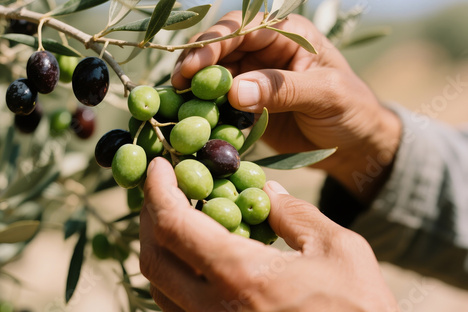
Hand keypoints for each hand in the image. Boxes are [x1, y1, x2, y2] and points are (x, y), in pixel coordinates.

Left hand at [139, 157, 397, 311]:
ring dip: (160, 248)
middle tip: (166, 190)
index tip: (159, 166)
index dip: (158, 190)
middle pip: (152, 258)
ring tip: (178, 219)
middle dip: (151, 217)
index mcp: (240, 277)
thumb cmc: (361, 311)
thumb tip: (267, 192)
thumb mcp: (338, 250)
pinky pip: (180, 310)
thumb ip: (296, 215)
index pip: (174, 226)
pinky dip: (176, 277)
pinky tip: (198, 261)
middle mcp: (213, 310)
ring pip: (160, 289)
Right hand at [171, 11, 401, 201]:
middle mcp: (266, 50)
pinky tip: (191, 115)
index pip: (244, 28)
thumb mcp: (327, 95)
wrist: (353, 143)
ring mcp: (254, 77)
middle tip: (175, 83)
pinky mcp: (248, 103)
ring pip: (215, 74)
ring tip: (176, 100)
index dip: (215, 44)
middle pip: (222, 48)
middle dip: (196, 62)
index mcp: (289, 34)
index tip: (192, 66)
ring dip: (195, 86)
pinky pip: (220, 101)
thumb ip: (283, 89)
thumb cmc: (350, 110)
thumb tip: (234, 91)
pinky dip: (205, 107)